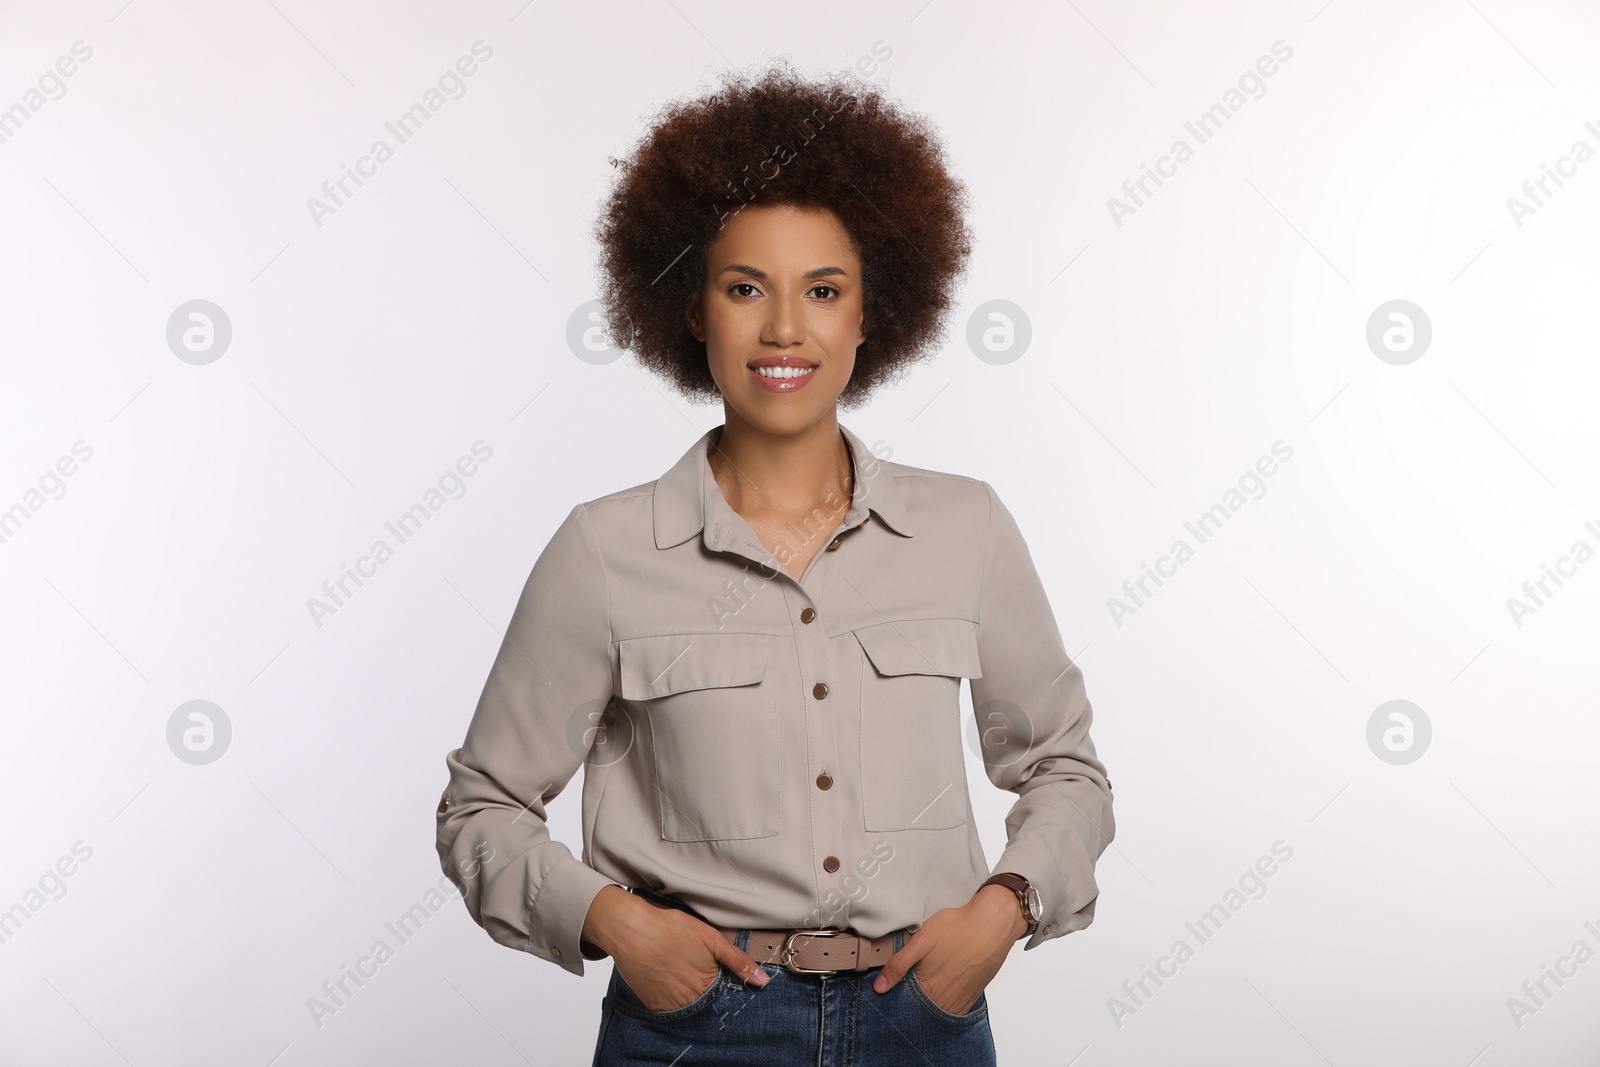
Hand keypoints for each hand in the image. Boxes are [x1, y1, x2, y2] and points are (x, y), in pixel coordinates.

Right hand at [582, 886, 769, 1011]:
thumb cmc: (670, 928)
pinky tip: (665, 971)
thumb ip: (737, 961)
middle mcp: (689, 1001)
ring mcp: (669, 1005)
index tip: (711, 967)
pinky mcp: (652, 1004)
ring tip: (676, 965)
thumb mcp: (710, 938)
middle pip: (705, 998)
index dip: (719, 977)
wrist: (630, 928)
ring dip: (686, 989)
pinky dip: (669, 992)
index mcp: (707, 985)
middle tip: (689, 962)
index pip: (724, 991)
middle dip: (702, 983)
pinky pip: (667, 1005)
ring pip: (687, 1002)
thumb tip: (763, 981)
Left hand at [870, 884, 1024, 1015]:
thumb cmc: (958, 928)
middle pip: (920, 1008)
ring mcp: (960, 1001)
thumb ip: (899, 965)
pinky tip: (941, 983)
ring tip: (927, 978)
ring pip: (936, 1009)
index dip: (895, 994)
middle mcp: (946, 1002)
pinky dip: (943, 1001)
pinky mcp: (972, 997)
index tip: (889, 987)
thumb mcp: (921, 940)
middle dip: (911, 998)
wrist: (993, 924)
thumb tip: (880, 987)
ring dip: (928, 1000)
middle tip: (912, 977)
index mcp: (930, 990)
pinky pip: (953, 1008)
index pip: (904, 1004)